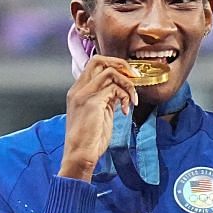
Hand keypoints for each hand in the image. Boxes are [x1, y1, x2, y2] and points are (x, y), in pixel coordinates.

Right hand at [59, 55, 140, 179]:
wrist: (80, 152)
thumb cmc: (90, 137)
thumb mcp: (99, 112)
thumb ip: (106, 99)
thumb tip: (120, 90)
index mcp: (78, 90)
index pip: (94, 65)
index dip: (113, 66)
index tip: (128, 77)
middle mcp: (78, 89)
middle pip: (98, 60)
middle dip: (121, 65)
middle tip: (134, 77)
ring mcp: (84, 94)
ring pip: (110, 72)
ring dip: (128, 84)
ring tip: (132, 100)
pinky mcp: (92, 102)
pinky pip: (115, 89)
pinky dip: (125, 97)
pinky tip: (125, 111)